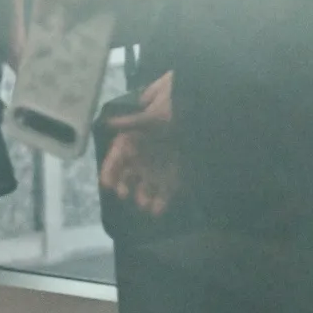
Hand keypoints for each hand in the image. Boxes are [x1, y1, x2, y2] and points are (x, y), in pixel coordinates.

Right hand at [100, 79, 178, 215]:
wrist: (205, 103)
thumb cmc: (176, 103)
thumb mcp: (157, 110)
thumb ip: (135, 120)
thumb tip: (110, 123)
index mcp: (135, 135)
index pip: (118, 155)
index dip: (111, 169)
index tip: (107, 184)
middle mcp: (145, 152)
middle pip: (130, 171)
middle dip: (126, 185)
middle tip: (125, 194)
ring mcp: (161, 163)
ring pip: (147, 183)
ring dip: (144, 195)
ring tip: (144, 206)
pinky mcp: (178, 172)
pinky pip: (168, 188)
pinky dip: (163, 200)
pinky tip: (158, 209)